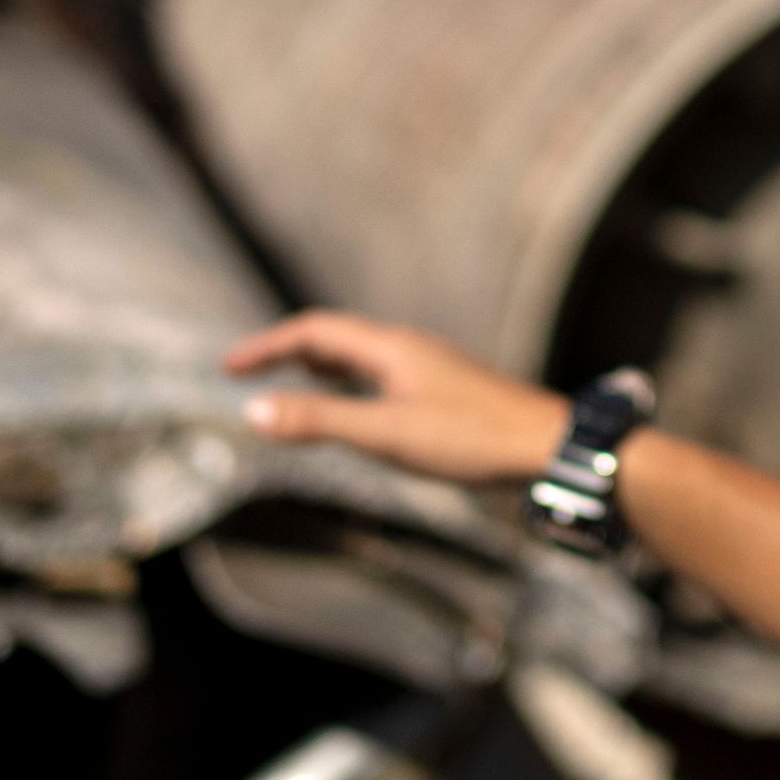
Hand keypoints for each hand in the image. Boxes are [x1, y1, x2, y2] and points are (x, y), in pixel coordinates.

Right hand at [223, 309, 571, 486]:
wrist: (550, 447)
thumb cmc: (473, 440)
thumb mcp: (386, 435)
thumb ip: (321, 422)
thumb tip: (254, 410)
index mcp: (391, 348)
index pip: (314, 333)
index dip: (267, 347)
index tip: (228, 368)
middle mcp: (410, 348)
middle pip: (336, 337)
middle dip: (287, 352)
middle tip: (248, 372)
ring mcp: (431, 368)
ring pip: (363, 355)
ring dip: (321, 364)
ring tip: (294, 381)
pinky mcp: (448, 391)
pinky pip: (385, 374)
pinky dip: (353, 383)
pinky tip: (362, 408)